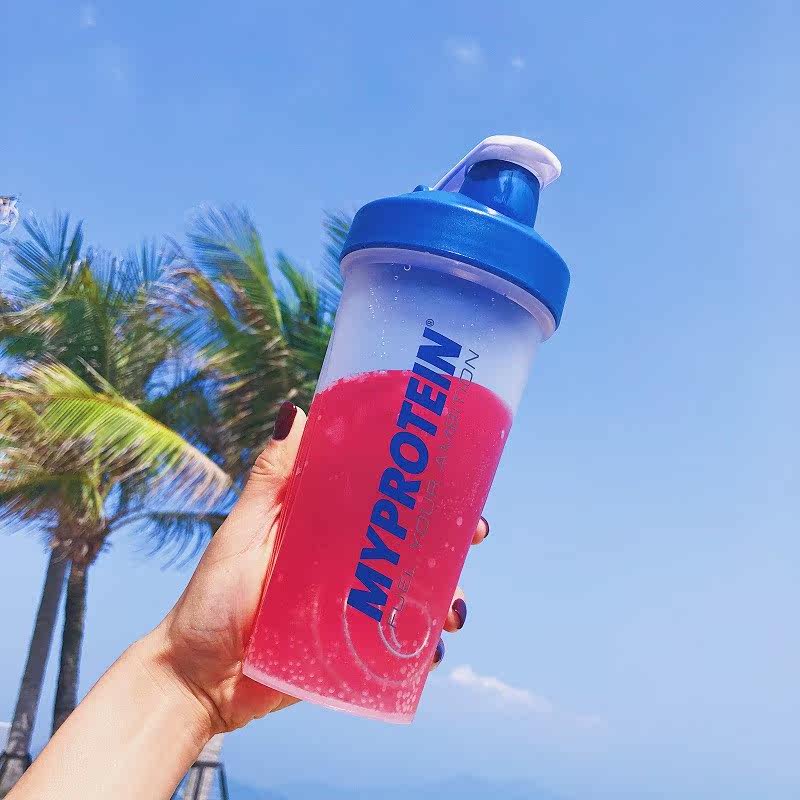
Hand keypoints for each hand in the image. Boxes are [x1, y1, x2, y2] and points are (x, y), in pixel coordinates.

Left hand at [148, 402, 489, 734]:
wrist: (195, 679)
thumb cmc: (211, 598)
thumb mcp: (244, 531)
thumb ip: (271, 480)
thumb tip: (294, 410)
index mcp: (325, 528)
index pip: (382, 499)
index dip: (421, 485)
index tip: (455, 470)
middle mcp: (345, 564)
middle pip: (410, 545)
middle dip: (449, 540)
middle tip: (473, 534)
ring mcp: (352, 609)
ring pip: (413, 596)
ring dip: (443, 596)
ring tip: (451, 606)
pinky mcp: (351, 653)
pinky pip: (397, 648)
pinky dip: (421, 649)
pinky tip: (432, 651)